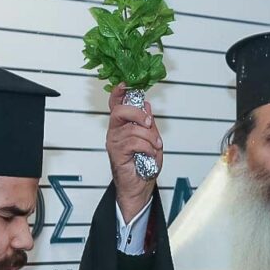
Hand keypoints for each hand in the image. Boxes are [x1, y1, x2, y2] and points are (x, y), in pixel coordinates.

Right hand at [106, 84, 162, 220]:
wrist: (140, 186)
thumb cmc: (144, 164)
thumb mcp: (151, 139)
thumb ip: (148, 123)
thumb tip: (147, 105)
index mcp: (122, 125)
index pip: (116, 104)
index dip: (119, 92)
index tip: (125, 83)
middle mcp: (115, 131)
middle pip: (120, 111)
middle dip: (138, 114)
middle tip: (150, 123)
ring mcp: (114, 142)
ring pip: (132, 129)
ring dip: (149, 137)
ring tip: (155, 146)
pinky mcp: (117, 153)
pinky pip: (134, 142)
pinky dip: (147, 147)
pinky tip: (149, 153)